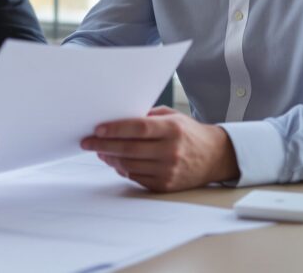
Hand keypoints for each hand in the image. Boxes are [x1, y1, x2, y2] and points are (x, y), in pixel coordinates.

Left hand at [80, 107, 239, 191]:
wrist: (215, 157)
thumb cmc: (189, 133)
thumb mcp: (172, 117)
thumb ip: (147, 117)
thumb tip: (117, 117)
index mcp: (172, 129)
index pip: (138, 128)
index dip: (115, 129)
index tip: (98, 129)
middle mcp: (171, 151)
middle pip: (130, 149)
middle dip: (104, 145)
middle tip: (88, 142)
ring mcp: (169, 170)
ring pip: (130, 166)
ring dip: (110, 158)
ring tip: (100, 151)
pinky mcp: (166, 185)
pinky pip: (136, 178)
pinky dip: (123, 170)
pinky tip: (116, 162)